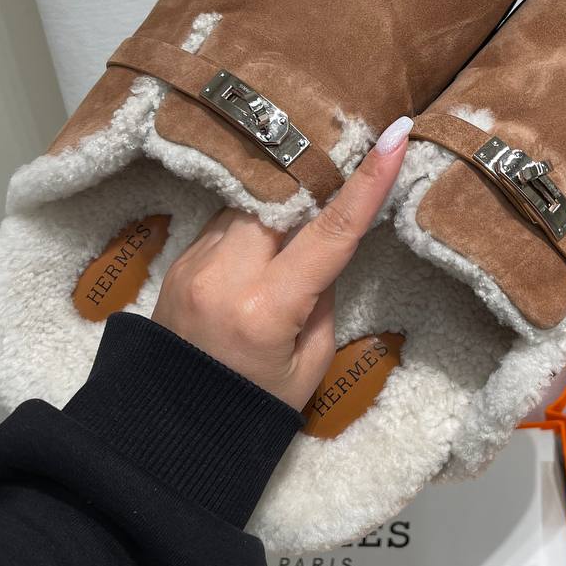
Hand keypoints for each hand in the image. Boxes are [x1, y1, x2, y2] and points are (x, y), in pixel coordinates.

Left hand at [152, 116, 412, 408]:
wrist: (171, 431)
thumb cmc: (252, 406)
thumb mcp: (309, 363)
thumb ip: (322, 296)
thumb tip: (325, 243)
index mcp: (265, 310)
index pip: (329, 232)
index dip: (367, 181)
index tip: (395, 134)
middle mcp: (224, 275)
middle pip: (281, 198)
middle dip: (314, 182)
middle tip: (342, 164)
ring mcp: (195, 263)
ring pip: (251, 203)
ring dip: (281, 205)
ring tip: (300, 219)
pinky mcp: (180, 259)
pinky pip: (226, 220)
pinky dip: (253, 224)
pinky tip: (264, 245)